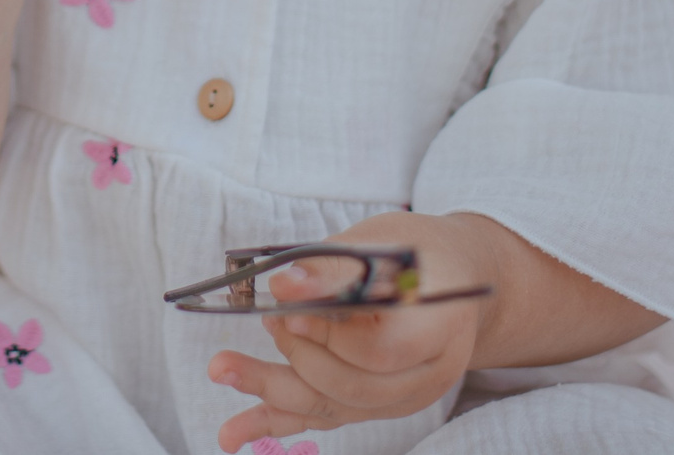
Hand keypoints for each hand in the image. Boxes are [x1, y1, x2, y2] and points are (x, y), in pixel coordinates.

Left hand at [207, 214, 494, 451]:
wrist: (452, 280)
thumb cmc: (416, 252)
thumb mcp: (382, 241)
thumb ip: (336, 267)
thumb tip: (284, 285)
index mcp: (440, 323)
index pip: (382, 348)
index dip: (330, 334)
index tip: (285, 310)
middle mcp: (428, 373)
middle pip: (353, 384)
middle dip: (298, 353)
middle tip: (269, 318)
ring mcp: (402, 397)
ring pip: (331, 405)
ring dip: (270, 387)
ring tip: (221, 368)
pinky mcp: (373, 406)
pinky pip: (321, 417)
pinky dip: (274, 422)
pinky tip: (232, 433)